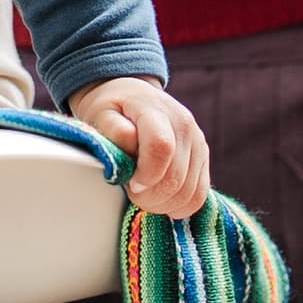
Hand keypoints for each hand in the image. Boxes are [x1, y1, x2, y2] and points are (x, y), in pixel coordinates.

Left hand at [68, 78, 209, 217]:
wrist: (133, 95)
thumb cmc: (112, 108)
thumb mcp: (100, 112)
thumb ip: (114, 130)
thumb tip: (130, 147)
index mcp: (156, 110)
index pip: (161, 147)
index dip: (146, 174)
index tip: (129, 183)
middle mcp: (184, 125)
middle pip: (176, 176)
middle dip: (151, 196)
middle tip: (132, 194)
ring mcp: (197, 142)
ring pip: (190, 191)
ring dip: (164, 204)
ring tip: (144, 198)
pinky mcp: (202, 157)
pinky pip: (199, 194)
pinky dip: (180, 206)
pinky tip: (161, 201)